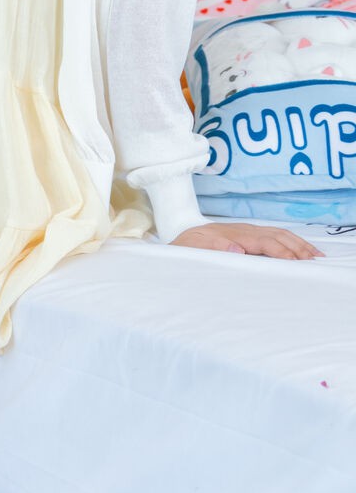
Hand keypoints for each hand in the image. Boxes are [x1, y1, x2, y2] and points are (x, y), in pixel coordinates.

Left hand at [171, 223, 322, 258]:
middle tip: (314, 262)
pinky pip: (274, 236)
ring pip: (278, 234)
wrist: (176, 239)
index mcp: (231, 234)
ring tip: (315, 256)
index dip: (280, 251)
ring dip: (298, 244)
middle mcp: (242, 230)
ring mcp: (246, 231)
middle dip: (297, 247)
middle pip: (276, 235)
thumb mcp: (190, 250)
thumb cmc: (184, 248)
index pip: (263, 241)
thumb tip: (238, 249)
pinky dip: (291, 242)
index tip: (295, 262)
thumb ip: (213, 249)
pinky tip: (300, 250)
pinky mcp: (247, 235)